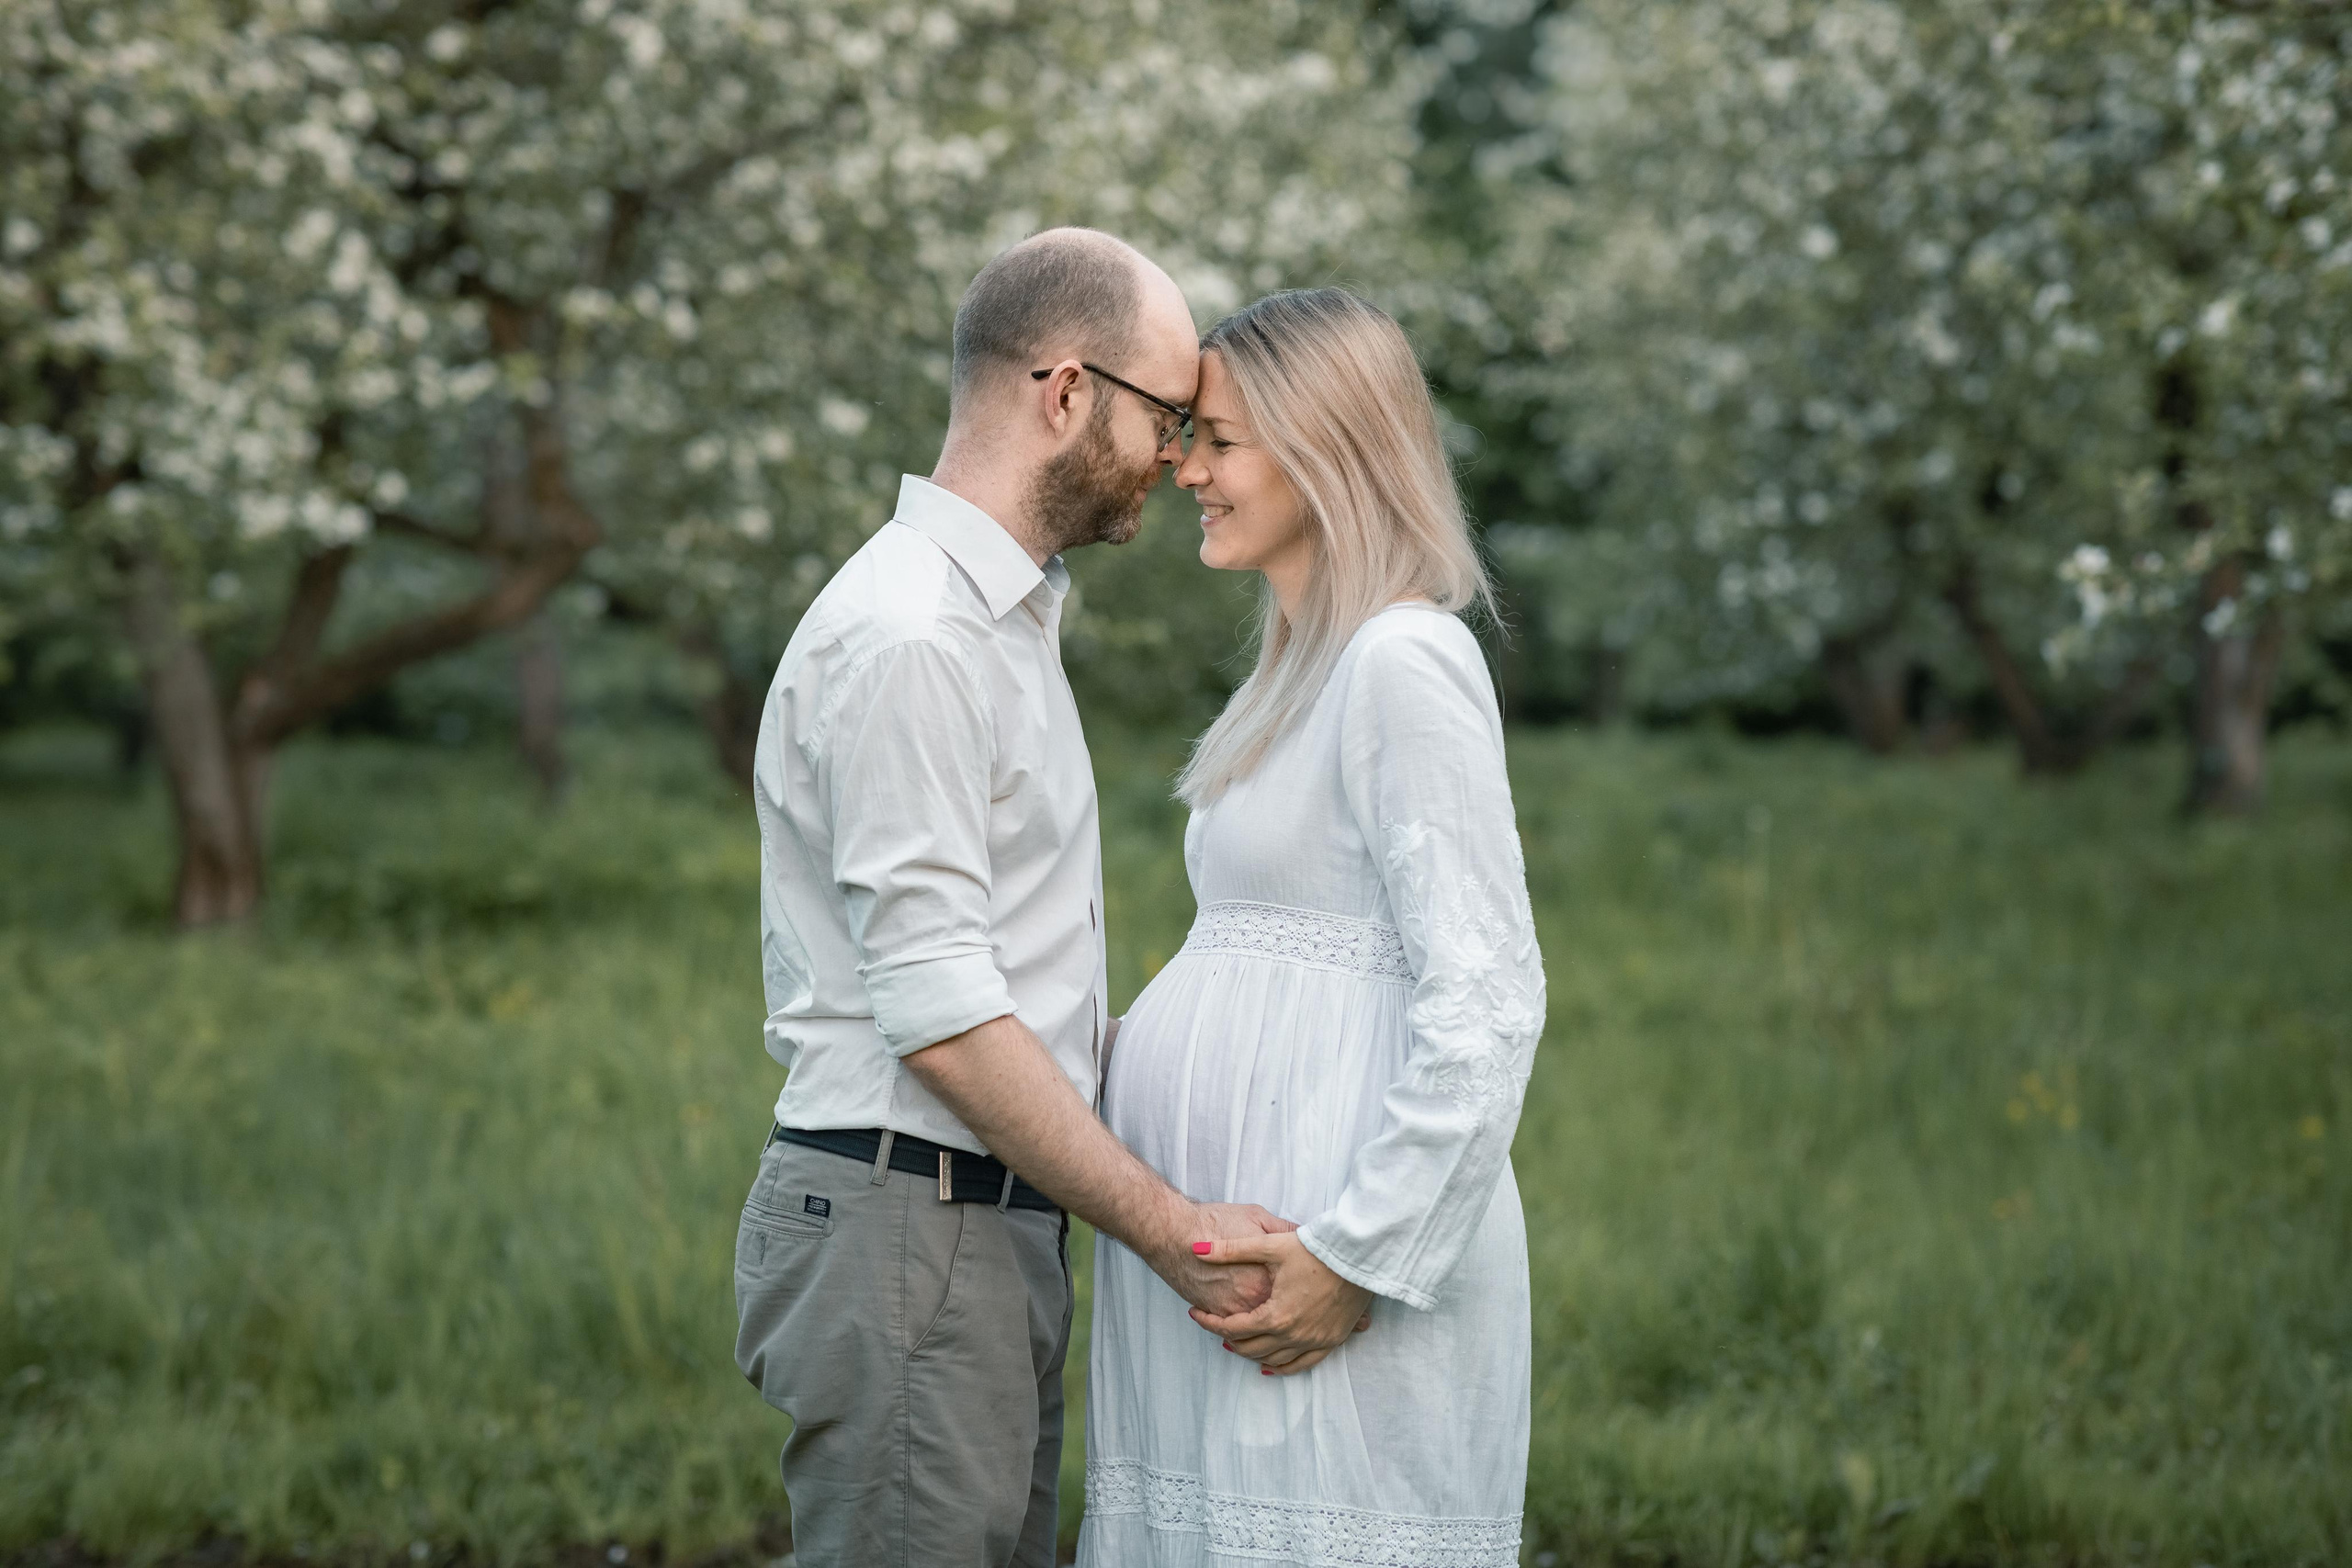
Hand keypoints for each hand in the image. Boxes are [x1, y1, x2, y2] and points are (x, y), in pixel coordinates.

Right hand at [1147, 1201, 1294, 1316]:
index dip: (1300, 1284)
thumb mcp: (1257, 1218)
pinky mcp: (1215, 1314)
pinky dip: (1241, 1323)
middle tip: (1289, 1299)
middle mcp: (1254, 1301)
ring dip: (1263, 1323)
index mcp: (1270, 1278)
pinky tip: (1245, 1313)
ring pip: (1257, 1328)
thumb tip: (1304, 1235)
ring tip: (1269, 1311)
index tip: (1302, 1280)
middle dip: (1285, 1308)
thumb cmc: (1215, 1222)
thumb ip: (1284, 1230)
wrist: (1174, 1233)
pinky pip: (1234, 1328)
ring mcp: (1233, 1311)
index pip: (1296, 1291)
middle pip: (1278, 1314)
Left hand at [1189, 1231, 1374, 1376]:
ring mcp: (1315, 1341)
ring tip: (1237, 1341)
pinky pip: (1303, 1365)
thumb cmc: (1315, 1248)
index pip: (1232, 1329)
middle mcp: (1294, 1335)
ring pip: (1273, 1360)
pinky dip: (1283, 1368)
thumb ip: (1231, 1250)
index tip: (1195, 1313)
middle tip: (1215, 1325)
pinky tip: (1270, 1366)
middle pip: (1250, 1348)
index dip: (1209, 1322)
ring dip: (1252, 1354)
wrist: (1358, 1254)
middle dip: (1227, 1339)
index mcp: (1276, 1316)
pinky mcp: (1332, 1341)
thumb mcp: (1270, 1246)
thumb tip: (1197, 1248)